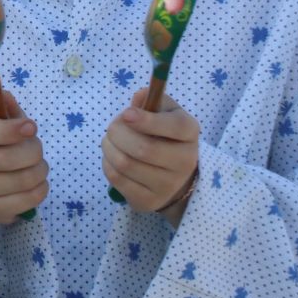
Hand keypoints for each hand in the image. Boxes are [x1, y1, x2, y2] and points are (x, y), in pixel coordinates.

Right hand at [0, 91, 47, 235]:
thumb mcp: (2, 121)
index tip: (32, 128)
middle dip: (33, 152)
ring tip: (38, 167)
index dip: (10, 130)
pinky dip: (40, 190)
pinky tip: (36, 184)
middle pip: (6, 158)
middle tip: (37, 151)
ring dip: (40, 171)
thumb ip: (6, 108)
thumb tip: (6, 96)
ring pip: (21, 180)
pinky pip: (26, 201)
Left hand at [102, 88, 199, 223]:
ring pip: (125, 164)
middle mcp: (185, 162)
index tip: (126, 114)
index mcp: (190, 134)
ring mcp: (168, 186)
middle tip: (112, 127)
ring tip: (110, 141)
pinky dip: (107, 164)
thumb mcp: (164, 113)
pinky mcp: (148, 201)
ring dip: (109, 147)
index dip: (147, 120)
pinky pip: (117, 179)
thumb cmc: (164, 136)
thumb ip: (152, 100)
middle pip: (143, 148)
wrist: (174, 176)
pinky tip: (113, 158)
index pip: (175, 127)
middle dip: (118, 133)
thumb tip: (139, 97)